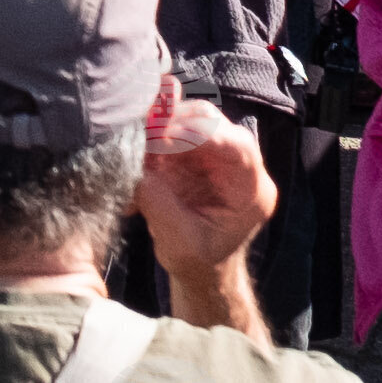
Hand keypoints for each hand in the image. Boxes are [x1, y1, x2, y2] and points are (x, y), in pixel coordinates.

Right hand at [134, 88, 277, 280]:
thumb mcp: (180, 244)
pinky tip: (134, 145)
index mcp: (251, 190)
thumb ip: (159, 203)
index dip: (200, 134)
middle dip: (172, 124)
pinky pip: (171, 122)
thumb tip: (131, 165)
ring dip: (156, 125)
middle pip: (211, 121)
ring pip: (188, 115)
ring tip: (132, 149)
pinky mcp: (192, 148)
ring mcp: (214, 152)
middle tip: (139, 141)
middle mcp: (238, 163)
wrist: (201, 268)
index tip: (164, 139)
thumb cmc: (199, 262)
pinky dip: (149, 128)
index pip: (237, 147)